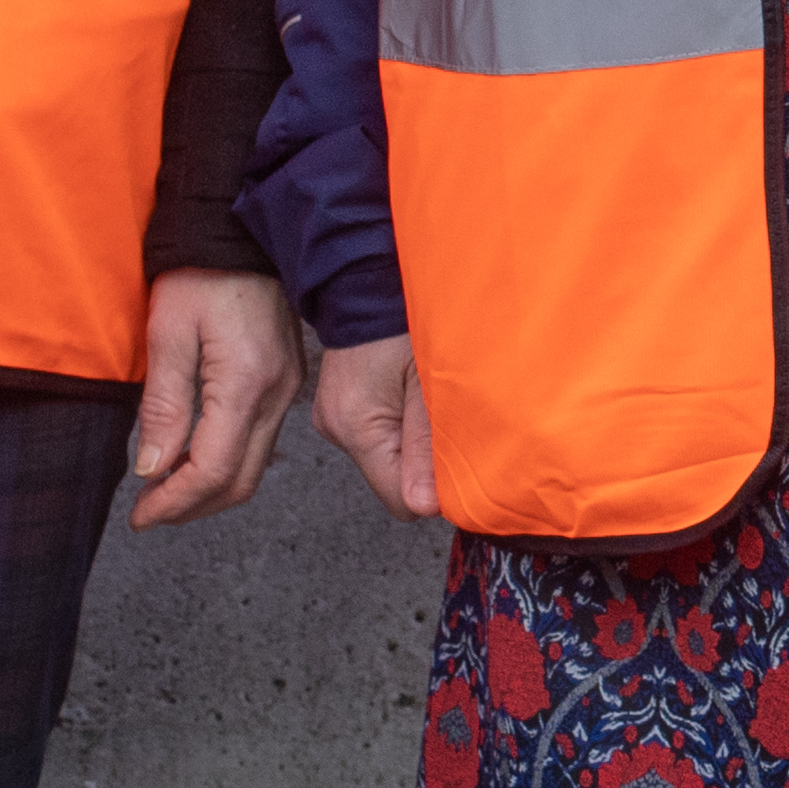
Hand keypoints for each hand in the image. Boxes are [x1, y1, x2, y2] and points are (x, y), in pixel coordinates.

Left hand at [123, 270, 301, 528]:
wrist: (240, 234)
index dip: (174, 503)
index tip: (141, 515)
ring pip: (254, 468)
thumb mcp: (167, 334)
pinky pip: (260, 442)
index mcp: (246, 382)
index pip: (213, 469)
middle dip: (192, 508)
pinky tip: (193, 457)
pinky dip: (226, 464)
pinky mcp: (285, 383)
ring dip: (208, 490)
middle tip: (149, 512)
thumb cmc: (201, 273)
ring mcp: (287, 391)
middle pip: (240, 482)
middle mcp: (276, 394)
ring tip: (164, 489)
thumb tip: (153, 468)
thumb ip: (163, 406)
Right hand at [311, 328, 442, 520]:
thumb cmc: (403, 322)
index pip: (399, 500)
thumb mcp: (428, 385)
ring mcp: (333, 418)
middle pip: (391, 480)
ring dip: (410, 440)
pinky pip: (375, 434)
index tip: (456, 458)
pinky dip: (396, 424)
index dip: (433, 489)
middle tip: (443, 417)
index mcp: (356, 428)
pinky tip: (406, 392)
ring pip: (384, 457)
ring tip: (423, 398)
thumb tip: (427, 507)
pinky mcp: (338, 407)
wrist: (368, 280)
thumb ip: (427, 447)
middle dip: (422, 462)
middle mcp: (336, 429)